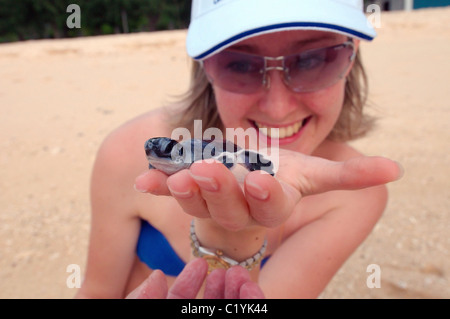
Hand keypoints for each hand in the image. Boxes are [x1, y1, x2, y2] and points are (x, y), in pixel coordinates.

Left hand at [126, 258, 264, 298]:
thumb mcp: (142, 315)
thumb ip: (142, 301)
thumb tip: (157, 276)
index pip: (179, 303)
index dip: (188, 283)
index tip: (200, 263)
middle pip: (209, 306)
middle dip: (221, 285)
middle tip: (231, 266)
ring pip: (228, 310)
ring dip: (238, 292)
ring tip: (241, 273)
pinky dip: (251, 304)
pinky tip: (252, 288)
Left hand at [135, 149, 402, 229]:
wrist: (248, 190)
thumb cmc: (282, 178)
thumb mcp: (315, 174)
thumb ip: (349, 175)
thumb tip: (395, 170)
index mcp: (271, 205)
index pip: (272, 206)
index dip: (267, 195)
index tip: (261, 179)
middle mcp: (241, 210)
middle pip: (232, 205)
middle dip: (222, 188)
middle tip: (210, 170)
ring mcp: (213, 205)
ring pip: (201, 201)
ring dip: (188, 189)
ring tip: (179, 175)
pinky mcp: (190, 195)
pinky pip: (173, 191)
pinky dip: (159, 183)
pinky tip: (144, 178)